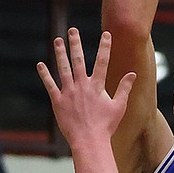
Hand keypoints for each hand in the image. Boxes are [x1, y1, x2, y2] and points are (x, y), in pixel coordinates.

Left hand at [37, 28, 135, 150]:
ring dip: (60, 53)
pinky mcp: (58, 102)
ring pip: (63, 69)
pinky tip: (41, 65)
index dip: (105, 47)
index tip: (106, 34)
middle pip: (79, 60)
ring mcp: (69, 93)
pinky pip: (50, 85)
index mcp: (97, 87)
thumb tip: (133, 74)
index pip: (102, 62)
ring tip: (58, 40)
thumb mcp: (119, 107)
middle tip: (73, 30)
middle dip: (76, 44)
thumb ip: (124, 89)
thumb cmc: (106, 126)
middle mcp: (82, 86)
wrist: (89, 141)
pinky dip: (45, 75)